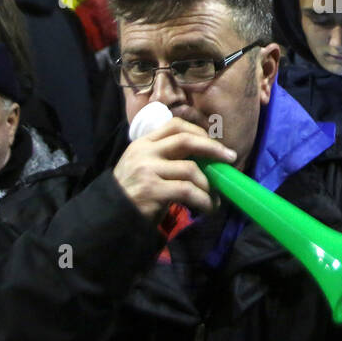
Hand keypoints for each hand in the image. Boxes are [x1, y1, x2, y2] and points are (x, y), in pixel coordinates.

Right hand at [112, 116, 235, 223]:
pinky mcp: (152, 190)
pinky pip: (187, 191)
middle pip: (186, 140)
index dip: (199, 132)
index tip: (216, 144)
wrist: (110, 215)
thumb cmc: (134, 192)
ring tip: (215, 198)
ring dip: (209, 185)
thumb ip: (168, 157)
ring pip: (190, 170)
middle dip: (213, 149)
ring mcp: (147, 170)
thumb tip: (206, 159)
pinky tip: (208, 208)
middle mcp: (144, 152)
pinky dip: (204, 200)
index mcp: (144, 142)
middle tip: (230, 159)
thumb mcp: (146, 166)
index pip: (175, 125)